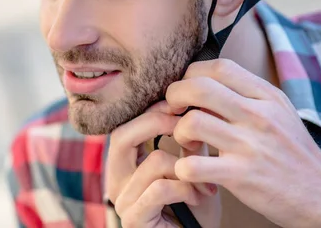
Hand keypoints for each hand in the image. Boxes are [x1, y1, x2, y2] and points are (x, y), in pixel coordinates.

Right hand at [106, 104, 220, 227]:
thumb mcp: (192, 167)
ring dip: (186, 170)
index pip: (126, 126)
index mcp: (124, 164)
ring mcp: (122, 200)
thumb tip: (195, 107)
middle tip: (184, 126)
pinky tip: (199, 198)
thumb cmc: (195, 209)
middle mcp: (116, 180)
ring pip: (152, 161)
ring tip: (204, 183)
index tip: (180, 105)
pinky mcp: (133, 218)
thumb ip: (189, 142)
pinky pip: (160, 188)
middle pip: (122, 135)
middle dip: (157, 123)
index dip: (152, 111)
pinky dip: (185, 189)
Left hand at [167, 59, 320, 226]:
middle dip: (174, 96)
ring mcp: (251, 146)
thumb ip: (246, 95)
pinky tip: (190, 171)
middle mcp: (259, 116)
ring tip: (187, 144)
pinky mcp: (242, 177)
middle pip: (199, 88)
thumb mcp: (279, 113)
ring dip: (178, 133)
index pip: (219, 66)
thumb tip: (204, 83)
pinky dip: (183, 168)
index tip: (186, 91)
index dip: (192, 74)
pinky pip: (194, 165)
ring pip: (192, 122)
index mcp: (267, 97)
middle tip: (174, 112)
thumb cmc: (293, 153)